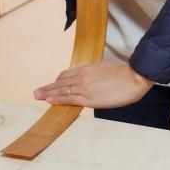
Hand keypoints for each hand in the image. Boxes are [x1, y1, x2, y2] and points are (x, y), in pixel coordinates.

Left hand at [33, 60, 153, 108]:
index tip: (51, 84)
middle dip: (47, 88)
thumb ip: (93, 73)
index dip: (57, 81)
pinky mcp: (89, 98)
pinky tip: (50, 101)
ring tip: (38, 96)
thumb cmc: (122, 74)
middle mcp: (83, 77)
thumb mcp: (104, 68)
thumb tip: (88, 79)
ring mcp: (85, 87)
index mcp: (87, 68)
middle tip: (36, 92)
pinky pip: (69, 99)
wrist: (133, 79)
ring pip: (62, 90)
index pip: (66, 74)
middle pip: (60, 82)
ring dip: (48, 94)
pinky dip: (58, 100)